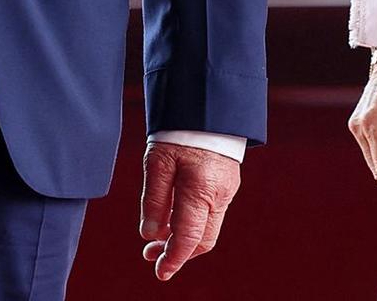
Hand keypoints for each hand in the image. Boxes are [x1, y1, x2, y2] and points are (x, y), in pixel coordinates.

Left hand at [138, 142, 240, 281]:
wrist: (210, 104)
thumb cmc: (180, 129)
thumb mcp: (157, 161)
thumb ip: (154, 199)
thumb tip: (148, 234)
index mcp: (202, 190)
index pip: (188, 238)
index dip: (174, 258)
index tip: (160, 272)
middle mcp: (220, 195)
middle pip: (202, 240)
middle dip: (177, 252)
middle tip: (150, 254)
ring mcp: (227, 191)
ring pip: (207, 228)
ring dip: (184, 238)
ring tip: (156, 238)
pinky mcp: (228, 184)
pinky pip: (211, 213)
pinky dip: (192, 222)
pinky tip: (172, 216)